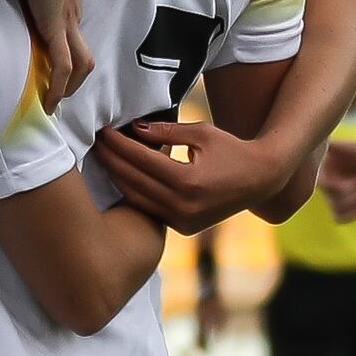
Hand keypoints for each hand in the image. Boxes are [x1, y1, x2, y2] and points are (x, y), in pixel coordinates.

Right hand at [8, 0, 94, 106]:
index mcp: (64, 0)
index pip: (70, 35)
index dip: (62, 56)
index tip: (47, 71)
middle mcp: (71, 13)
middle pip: (84, 54)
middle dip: (73, 79)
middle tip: (54, 96)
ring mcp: (67, 20)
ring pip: (82, 63)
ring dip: (69, 87)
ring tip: (51, 104)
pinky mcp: (56, 25)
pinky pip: (64, 64)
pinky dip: (59, 86)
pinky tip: (48, 102)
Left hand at [95, 115, 295, 229]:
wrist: (261, 180)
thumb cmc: (232, 150)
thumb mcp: (201, 133)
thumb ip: (166, 131)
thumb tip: (134, 128)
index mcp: (187, 181)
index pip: (141, 160)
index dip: (119, 144)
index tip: (103, 131)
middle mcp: (183, 205)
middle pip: (134, 180)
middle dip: (111, 160)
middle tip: (94, 143)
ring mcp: (182, 221)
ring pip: (137, 198)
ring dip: (117, 178)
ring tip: (101, 159)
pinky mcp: (183, 228)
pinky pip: (150, 209)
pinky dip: (134, 193)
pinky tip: (120, 178)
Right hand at [315, 141, 355, 221]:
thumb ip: (340, 147)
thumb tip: (323, 142)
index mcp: (323, 169)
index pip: (320, 182)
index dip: (335, 186)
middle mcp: (325, 184)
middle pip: (331, 197)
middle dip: (353, 193)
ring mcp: (331, 198)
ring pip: (337, 209)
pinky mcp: (340, 210)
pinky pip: (340, 218)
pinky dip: (351, 215)